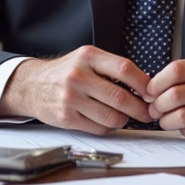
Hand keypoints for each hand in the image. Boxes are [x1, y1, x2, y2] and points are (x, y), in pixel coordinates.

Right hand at [0, 46, 152, 132]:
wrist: (31, 85)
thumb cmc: (66, 72)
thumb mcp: (86, 59)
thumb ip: (112, 68)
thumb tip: (145, 85)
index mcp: (88, 57)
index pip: (125, 69)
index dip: (144, 83)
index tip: (153, 92)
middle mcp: (78, 76)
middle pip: (121, 97)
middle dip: (140, 108)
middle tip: (148, 113)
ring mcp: (71, 98)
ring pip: (112, 117)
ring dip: (124, 120)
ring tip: (126, 116)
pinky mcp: (66, 118)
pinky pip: (98, 128)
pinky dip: (108, 127)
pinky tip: (107, 121)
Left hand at [146, 56, 184, 139]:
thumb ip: (179, 76)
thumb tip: (148, 91)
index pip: (177, 70)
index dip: (157, 83)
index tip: (149, 91)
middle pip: (176, 95)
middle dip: (157, 105)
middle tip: (154, 109)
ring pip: (182, 116)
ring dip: (166, 120)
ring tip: (164, 119)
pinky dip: (181, 130)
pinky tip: (183, 125)